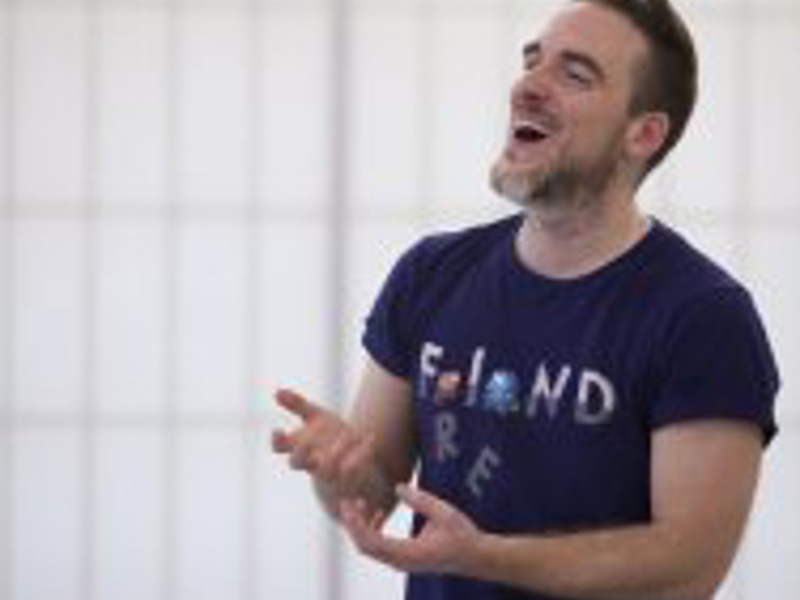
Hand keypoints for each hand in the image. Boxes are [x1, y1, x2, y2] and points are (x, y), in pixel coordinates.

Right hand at [271, 389, 377, 493]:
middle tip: (310, 437)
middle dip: (300, 451)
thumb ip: (297, 404)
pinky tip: (369, 438)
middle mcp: (310, 460)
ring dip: (335, 452)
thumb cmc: (328, 435)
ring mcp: (329, 471)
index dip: (276, 441)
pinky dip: (361, 454)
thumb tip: (277, 392)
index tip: (278, 430)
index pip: (280, 447)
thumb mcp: (315, 416)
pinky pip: (353, 470)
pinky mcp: (349, 476)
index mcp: (300, 445)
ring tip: (347, 435)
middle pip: (296, 463)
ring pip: (325, 470)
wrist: (353, 457)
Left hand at [340, 484, 481, 575]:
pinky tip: (379, 513)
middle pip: (365, 548)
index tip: (348, 503)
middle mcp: (402, 563)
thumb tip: (397, 487)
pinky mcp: (404, 559)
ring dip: (362, 527)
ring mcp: (402, 563)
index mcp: (409, 553)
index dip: (356, 523)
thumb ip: (420, 500)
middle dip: (353, 524)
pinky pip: (380, 548)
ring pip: (371, 549)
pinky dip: (373, 531)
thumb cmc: (463, 535)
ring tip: (360, 503)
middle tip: (347, 500)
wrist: (476, 558)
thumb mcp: (444, 513)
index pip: (372, 541)